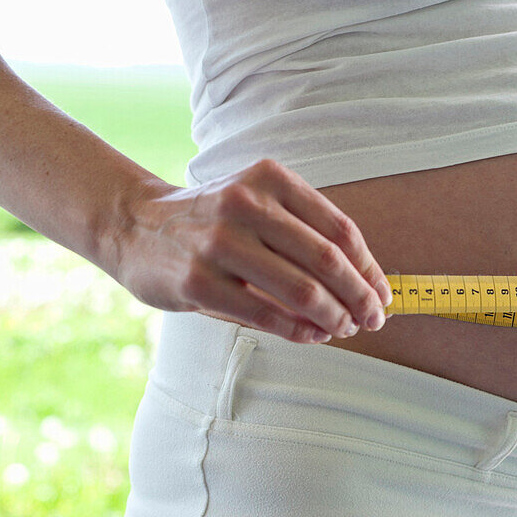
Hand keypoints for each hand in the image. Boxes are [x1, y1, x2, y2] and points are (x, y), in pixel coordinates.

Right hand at [113, 158, 391, 343]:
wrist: (133, 225)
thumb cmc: (214, 221)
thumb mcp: (259, 204)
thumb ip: (306, 233)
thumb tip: (365, 286)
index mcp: (271, 180)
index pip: (340, 229)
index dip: (369, 268)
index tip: (383, 294)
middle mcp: (247, 204)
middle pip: (327, 260)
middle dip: (359, 297)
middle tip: (374, 320)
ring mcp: (220, 242)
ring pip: (302, 290)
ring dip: (333, 317)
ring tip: (344, 329)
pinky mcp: (198, 281)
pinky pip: (265, 314)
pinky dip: (298, 331)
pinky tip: (312, 336)